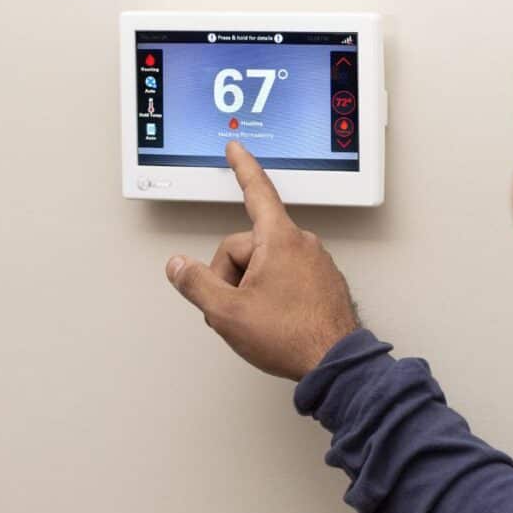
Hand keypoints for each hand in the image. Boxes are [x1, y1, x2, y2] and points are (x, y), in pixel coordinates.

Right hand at [165, 141, 359, 379]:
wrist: (334, 363)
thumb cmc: (292, 336)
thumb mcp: (228, 312)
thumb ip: (196, 283)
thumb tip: (178, 267)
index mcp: (279, 239)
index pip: (256, 191)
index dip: (241, 168)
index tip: (235, 150)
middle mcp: (302, 244)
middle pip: (246, 245)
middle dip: (230, 275)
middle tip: (234, 309)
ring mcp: (316, 264)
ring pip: (265, 264)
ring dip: (250, 288)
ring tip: (258, 320)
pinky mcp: (323, 283)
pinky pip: (286, 278)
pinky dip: (272, 295)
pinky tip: (275, 320)